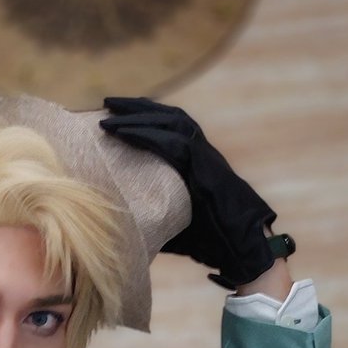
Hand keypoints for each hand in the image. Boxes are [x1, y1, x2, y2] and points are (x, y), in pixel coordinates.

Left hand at [99, 96, 276, 288]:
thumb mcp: (170, 221)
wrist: (240, 245)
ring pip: (169, 122)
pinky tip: (123, 131)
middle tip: (107, 102)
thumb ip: (149, 212)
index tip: (114, 114)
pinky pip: (172, 141)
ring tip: (109, 111)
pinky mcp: (204, 164)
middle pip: (167, 117)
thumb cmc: (207, 239)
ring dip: (138, 115)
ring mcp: (205, 155)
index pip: (166, 129)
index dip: (142, 119)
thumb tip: (120, 225)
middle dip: (136, 107)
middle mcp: (201, 151)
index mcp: (194, 161)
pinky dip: (146, 134)